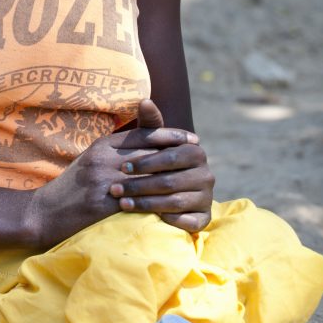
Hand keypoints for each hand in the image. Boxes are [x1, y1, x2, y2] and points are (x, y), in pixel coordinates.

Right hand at [28, 102, 202, 247]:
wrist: (43, 212)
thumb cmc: (70, 188)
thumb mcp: (90, 161)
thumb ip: (115, 151)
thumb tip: (145, 146)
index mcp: (102, 145)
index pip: (143, 134)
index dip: (170, 135)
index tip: (192, 139)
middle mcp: (103, 158)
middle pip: (149, 151)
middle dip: (178, 154)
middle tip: (202, 157)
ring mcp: (101, 180)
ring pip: (147, 175)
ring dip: (172, 179)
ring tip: (194, 182)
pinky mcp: (100, 203)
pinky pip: (136, 201)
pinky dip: (156, 203)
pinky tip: (174, 207)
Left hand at [108, 99, 213, 233]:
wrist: (166, 193)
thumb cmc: (154, 164)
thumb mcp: (150, 143)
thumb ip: (149, 124)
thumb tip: (144, 101)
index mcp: (196, 153)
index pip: (172, 156)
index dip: (147, 162)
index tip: (122, 167)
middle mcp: (207, 175)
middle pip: (171, 181)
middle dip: (140, 184)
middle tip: (115, 188)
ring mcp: (207, 197)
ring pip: (175, 202)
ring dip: (146, 203)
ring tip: (122, 203)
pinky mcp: (204, 218)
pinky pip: (187, 222)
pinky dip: (168, 220)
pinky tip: (148, 219)